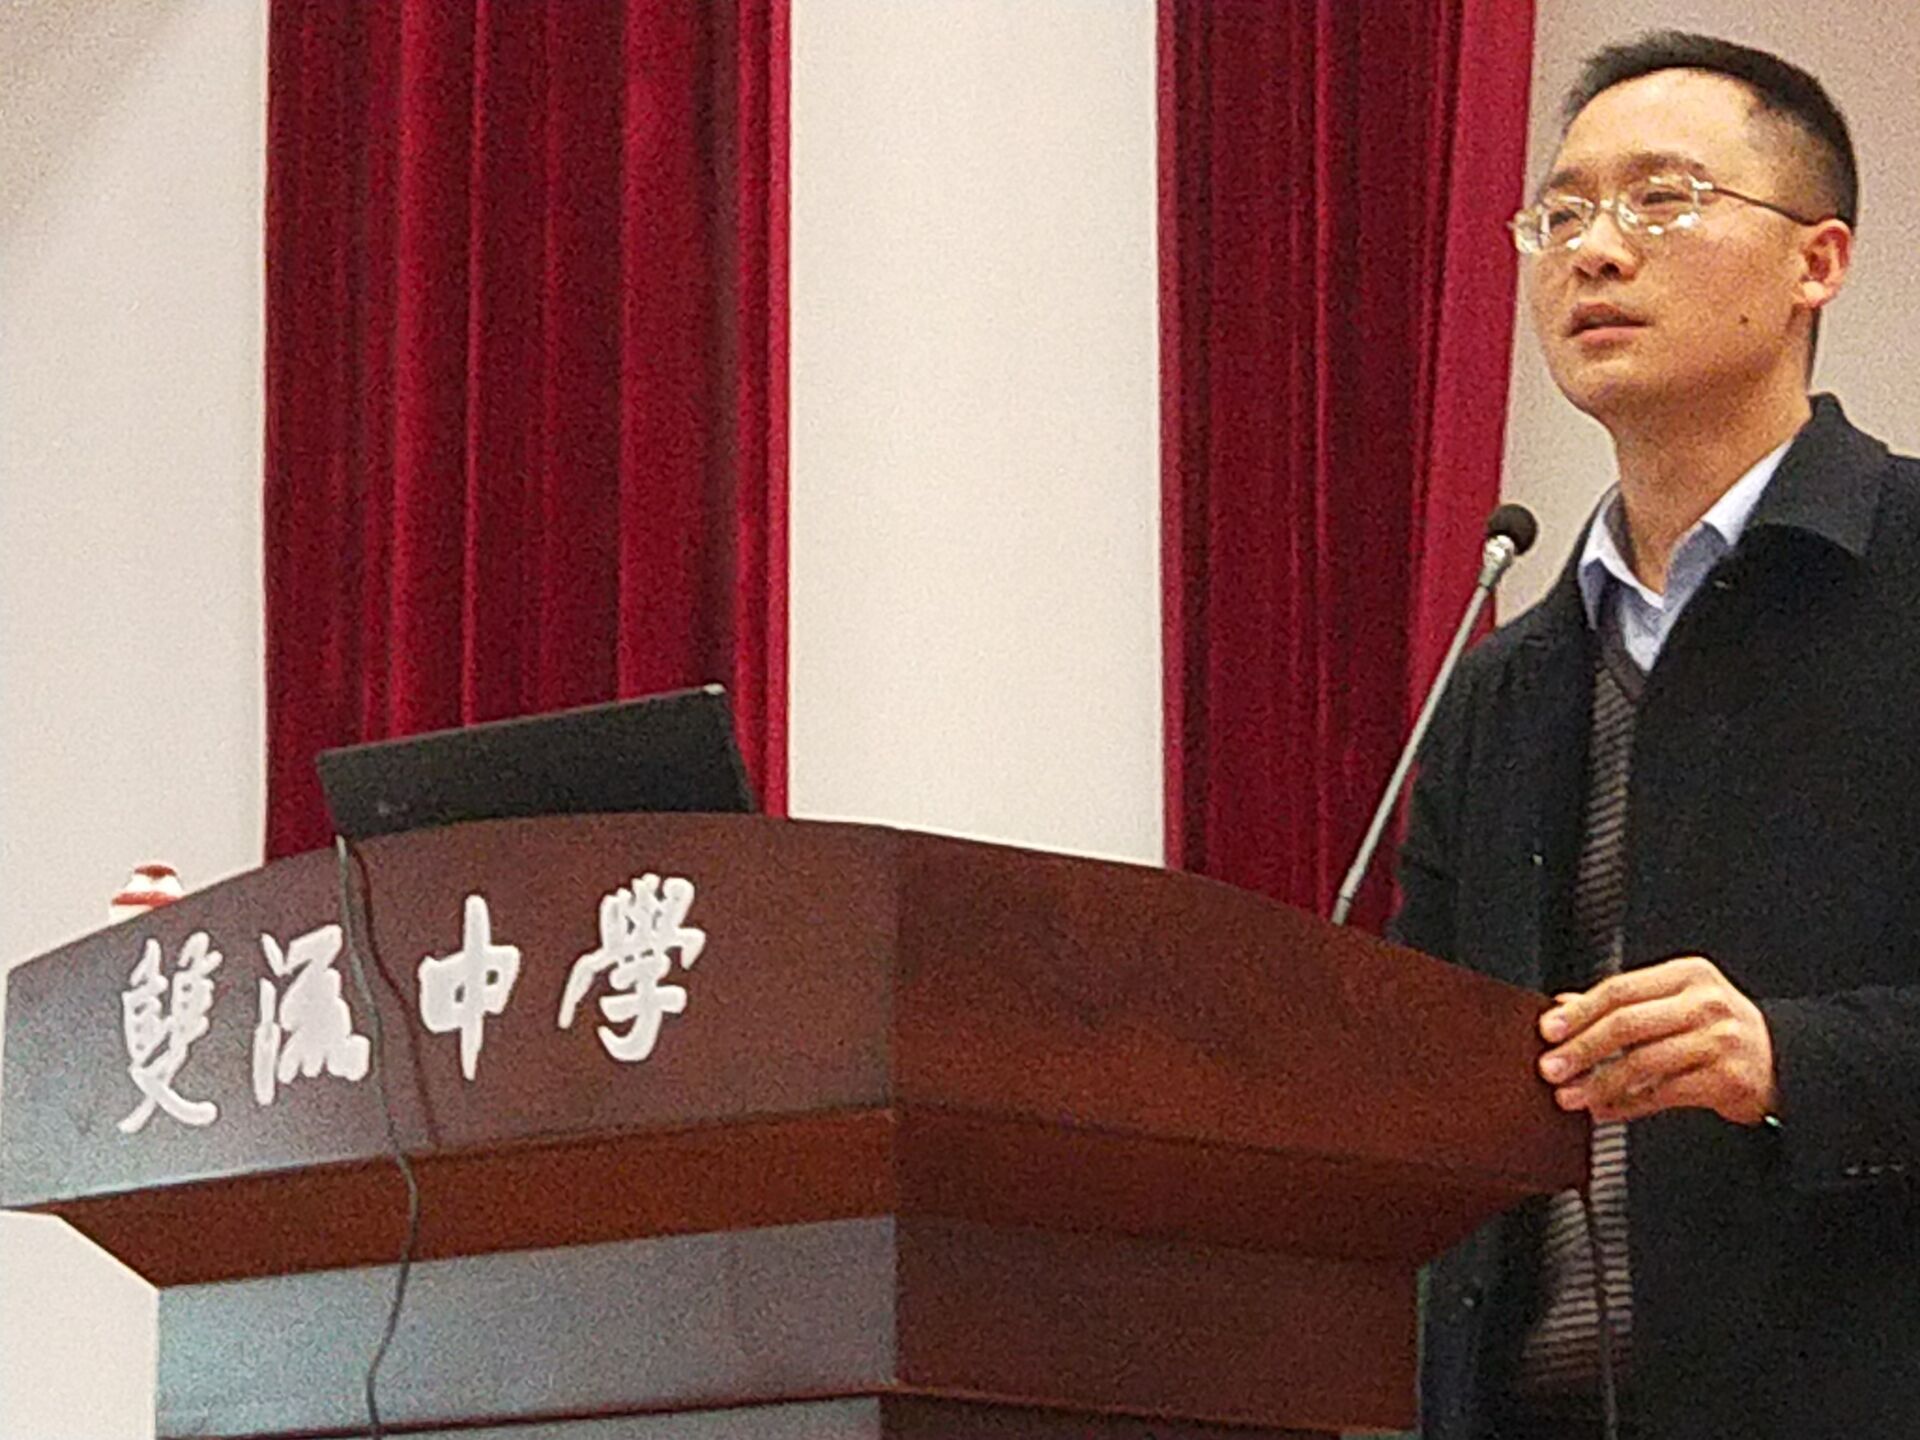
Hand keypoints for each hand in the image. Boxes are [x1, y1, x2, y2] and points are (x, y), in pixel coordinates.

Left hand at [1537, 956, 1778, 1125]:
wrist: (1782, 1059)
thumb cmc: (1719, 1027)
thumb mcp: (1677, 1001)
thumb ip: (1624, 1003)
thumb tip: (1562, 1006)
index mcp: (1687, 975)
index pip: (1620, 989)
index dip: (1579, 1011)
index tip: (1548, 1030)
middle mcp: (1705, 1003)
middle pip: (1628, 1024)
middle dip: (1582, 1049)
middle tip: (1551, 1067)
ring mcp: (1719, 1041)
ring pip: (1643, 1062)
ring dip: (1599, 1083)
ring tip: (1570, 1095)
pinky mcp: (1727, 1079)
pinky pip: (1664, 1093)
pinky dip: (1628, 1104)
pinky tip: (1605, 1110)